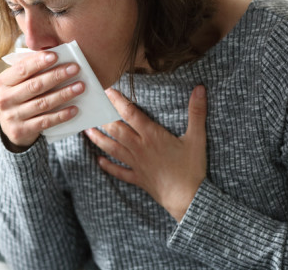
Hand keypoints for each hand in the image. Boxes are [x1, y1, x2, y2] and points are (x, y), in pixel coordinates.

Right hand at [0, 51, 84, 150]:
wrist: (10, 126)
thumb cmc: (20, 95)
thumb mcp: (18, 82)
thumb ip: (31, 68)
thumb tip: (55, 55)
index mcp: (2, 82)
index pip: (21, 69)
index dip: (38, 62)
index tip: (56, 55)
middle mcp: (4, 99)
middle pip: (35, 86)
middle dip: (57, 76)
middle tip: (75, 68)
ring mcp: (12, 116)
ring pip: (42, 103)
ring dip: (64, 94)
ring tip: (80, 87)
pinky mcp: (21, 131)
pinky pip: (45, 121)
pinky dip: (61, 115)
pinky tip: (74, 109)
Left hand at [85, 86, 207, 221]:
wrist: (187, 199)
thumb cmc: (192, 168)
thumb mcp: (197, 138)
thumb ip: (197, 112)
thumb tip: (200, 88)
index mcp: (152, 136)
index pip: (131, 113)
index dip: (118, 101)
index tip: (107, 91)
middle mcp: (139, 148)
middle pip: (116, 130)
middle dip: (103, 118)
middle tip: (92, 108)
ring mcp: (136, 163)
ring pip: (112, 148)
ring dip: (99, 139)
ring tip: (87, 130)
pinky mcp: (138, 178)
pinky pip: (119, 171)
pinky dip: (108, 166)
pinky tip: (99, 161)